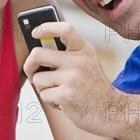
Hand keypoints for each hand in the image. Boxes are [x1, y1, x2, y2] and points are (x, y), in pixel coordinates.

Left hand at [23, 22, 123, 136]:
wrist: (110, 112)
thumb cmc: (93, 88)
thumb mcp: (87, 63)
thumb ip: (68, 53)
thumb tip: (39, 50)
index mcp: (84, 50)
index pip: (65, 30)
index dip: (46, 27)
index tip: (35, 32)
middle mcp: (79, 61)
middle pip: (38, 54)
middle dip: (29, 65)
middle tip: (32, 71)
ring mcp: (72, 78)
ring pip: (38, 78)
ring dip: (43, 88)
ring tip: (58, 91)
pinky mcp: (66, 95)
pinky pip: (44, 94)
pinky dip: (50, 100)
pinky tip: (63, 101)